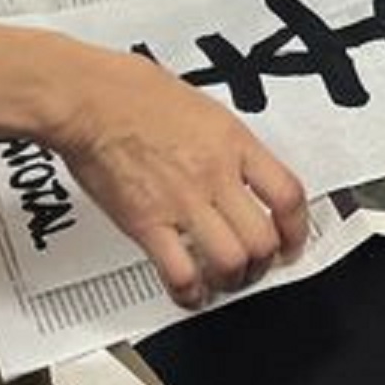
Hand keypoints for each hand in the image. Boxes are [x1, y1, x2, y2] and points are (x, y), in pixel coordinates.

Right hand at [0, 25, 309, 305]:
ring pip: (230, 261)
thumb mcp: (201, 105)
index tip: (292, 241)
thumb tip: (238, 165)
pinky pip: (179, 272)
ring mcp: (182, 201)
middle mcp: (214, 174)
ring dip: (231, 280)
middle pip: (262, 238)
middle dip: (264, 263)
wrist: (86, 98)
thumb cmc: (131, 92)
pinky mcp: (146, 223)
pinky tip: (189, 292)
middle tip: (256, 267)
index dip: (298, 229)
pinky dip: (189, 292)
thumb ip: (225, 141)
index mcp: (232, 142)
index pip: (287, 194)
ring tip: (224, 280)